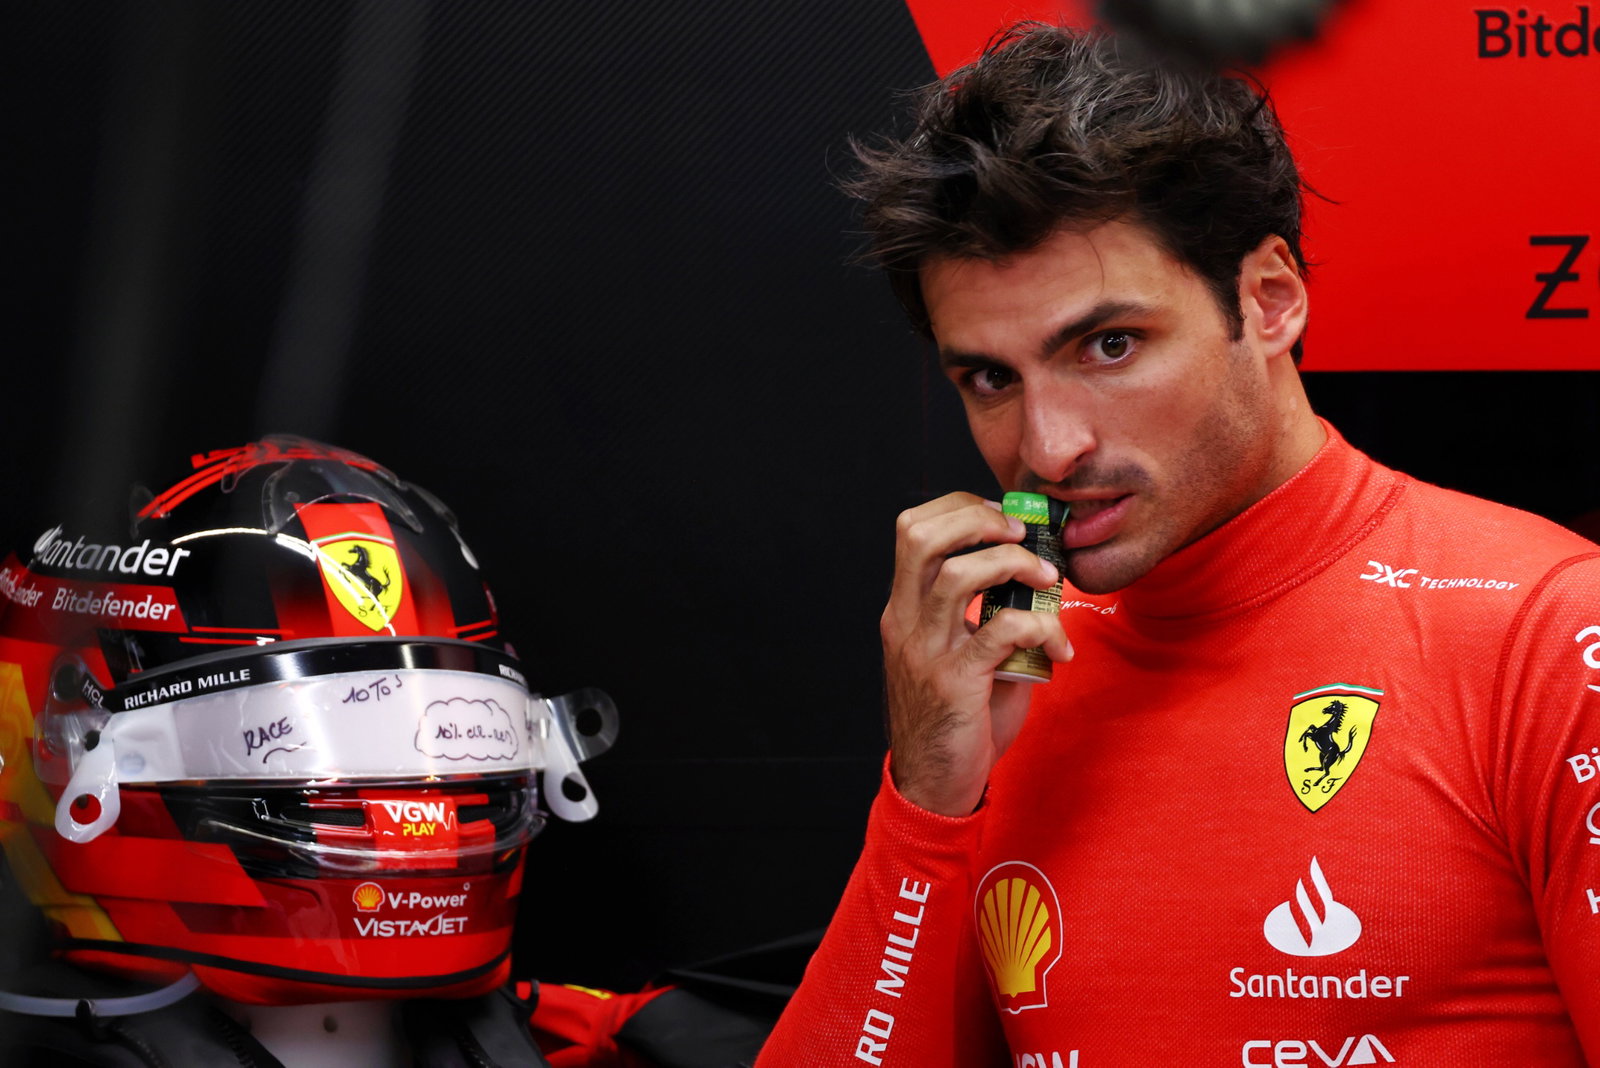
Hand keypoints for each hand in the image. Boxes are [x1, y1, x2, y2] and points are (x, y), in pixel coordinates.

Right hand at [881, 493, 1071, 815]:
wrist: (934, 785)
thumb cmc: (956, 717)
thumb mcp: (960, 654)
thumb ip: (984, 615)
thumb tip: (1037, 579)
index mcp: (904, 609)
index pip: (913, 529)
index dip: (961, 508)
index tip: (1005, 521)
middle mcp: (906, 622)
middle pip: (921, 536)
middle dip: (978, 519)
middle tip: (1021, 534)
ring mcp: (926, 651)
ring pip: (957, 575)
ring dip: (1013, 564)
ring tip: (1047, 580)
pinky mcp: (954, 683)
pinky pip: (998, 632)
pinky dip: (1039, 627)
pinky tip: (1059, 648)